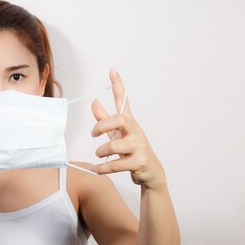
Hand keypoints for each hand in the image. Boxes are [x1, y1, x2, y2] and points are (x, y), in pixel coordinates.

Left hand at [90, 69, 165, 188]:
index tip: (112, 71)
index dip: (118, 85)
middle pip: (119, 120)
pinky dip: (102, 168)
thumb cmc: (131, 151)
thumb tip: (94, 102)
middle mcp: (136, 131)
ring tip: (98, 155)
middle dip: (102, 126)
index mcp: (129, 123)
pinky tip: (95, 170)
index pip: (124, 100)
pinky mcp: (140, 162)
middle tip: (93, 134)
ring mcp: (140, 146)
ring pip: (115, 145)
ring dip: (101, 151)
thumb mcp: (117, 134)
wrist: (151, 173)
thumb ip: (105, 120)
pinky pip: (116, 164)